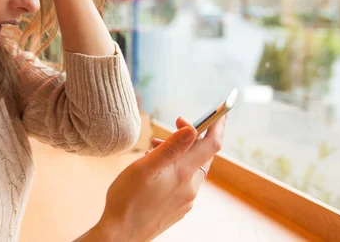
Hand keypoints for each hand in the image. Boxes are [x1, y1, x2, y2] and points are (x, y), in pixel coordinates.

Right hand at [94, 115, 226, 241]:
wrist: (120, 235)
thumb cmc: (127, 200)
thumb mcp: (144, 168)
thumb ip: (170, 148)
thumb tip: (193, 129)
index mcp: (183, 175)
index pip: (211, 145)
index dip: (217, 125)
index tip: (219, 111)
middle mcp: (190, 188)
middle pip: (203, 155)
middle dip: (191, 137)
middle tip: (172, 125)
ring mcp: (185, 200)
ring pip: (191, 169)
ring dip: (180, 153)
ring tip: (153, 148)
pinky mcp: (178, 208)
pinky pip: (184, 182)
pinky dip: (176, 169)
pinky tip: (156, 170)